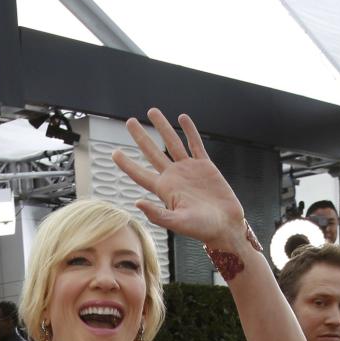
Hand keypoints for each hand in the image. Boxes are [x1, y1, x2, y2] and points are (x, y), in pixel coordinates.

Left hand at [112, 109, 245, 246]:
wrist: (225, 225)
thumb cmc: (202, 229)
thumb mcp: (178, 223)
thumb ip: (158, 214)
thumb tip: (137, 202)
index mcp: (164, 190)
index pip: (140, 174)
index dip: (126, 164)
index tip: (114, 153)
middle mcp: (173, 177)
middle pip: (152, 152)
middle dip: (141, 137)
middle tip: (129, 122)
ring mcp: (188, 169)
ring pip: (172, 142)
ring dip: (163, 126)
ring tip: (152, 111)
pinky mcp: (205, 165)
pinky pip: (195, 143)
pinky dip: (189, 130)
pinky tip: (182, 118)